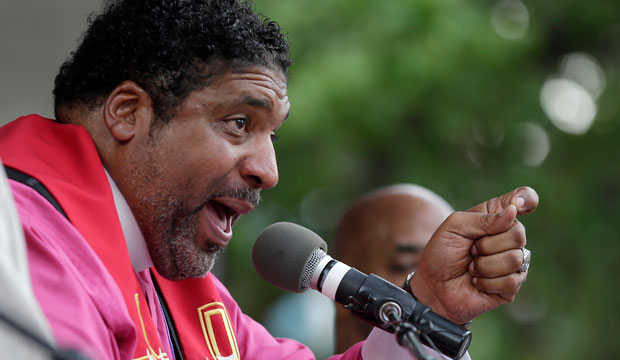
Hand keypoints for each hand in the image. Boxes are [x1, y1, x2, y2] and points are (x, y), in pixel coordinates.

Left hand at [410, 186, 538, 323]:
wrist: (433, 285)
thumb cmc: (442, 253)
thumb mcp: (453, 227)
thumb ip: (482, 219)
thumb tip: (513, 211)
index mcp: (496, 217)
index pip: (524, 199)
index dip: (526, 199)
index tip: (516, 205)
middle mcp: (509, 237)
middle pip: (518, 233)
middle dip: (487, 245)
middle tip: (471, 251)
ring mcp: (514, 262)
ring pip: (514, 259)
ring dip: (484, 266)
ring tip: (472, 268)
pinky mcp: (512, 285)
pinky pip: (511, 281)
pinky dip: (486, 283)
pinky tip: (477, 282)